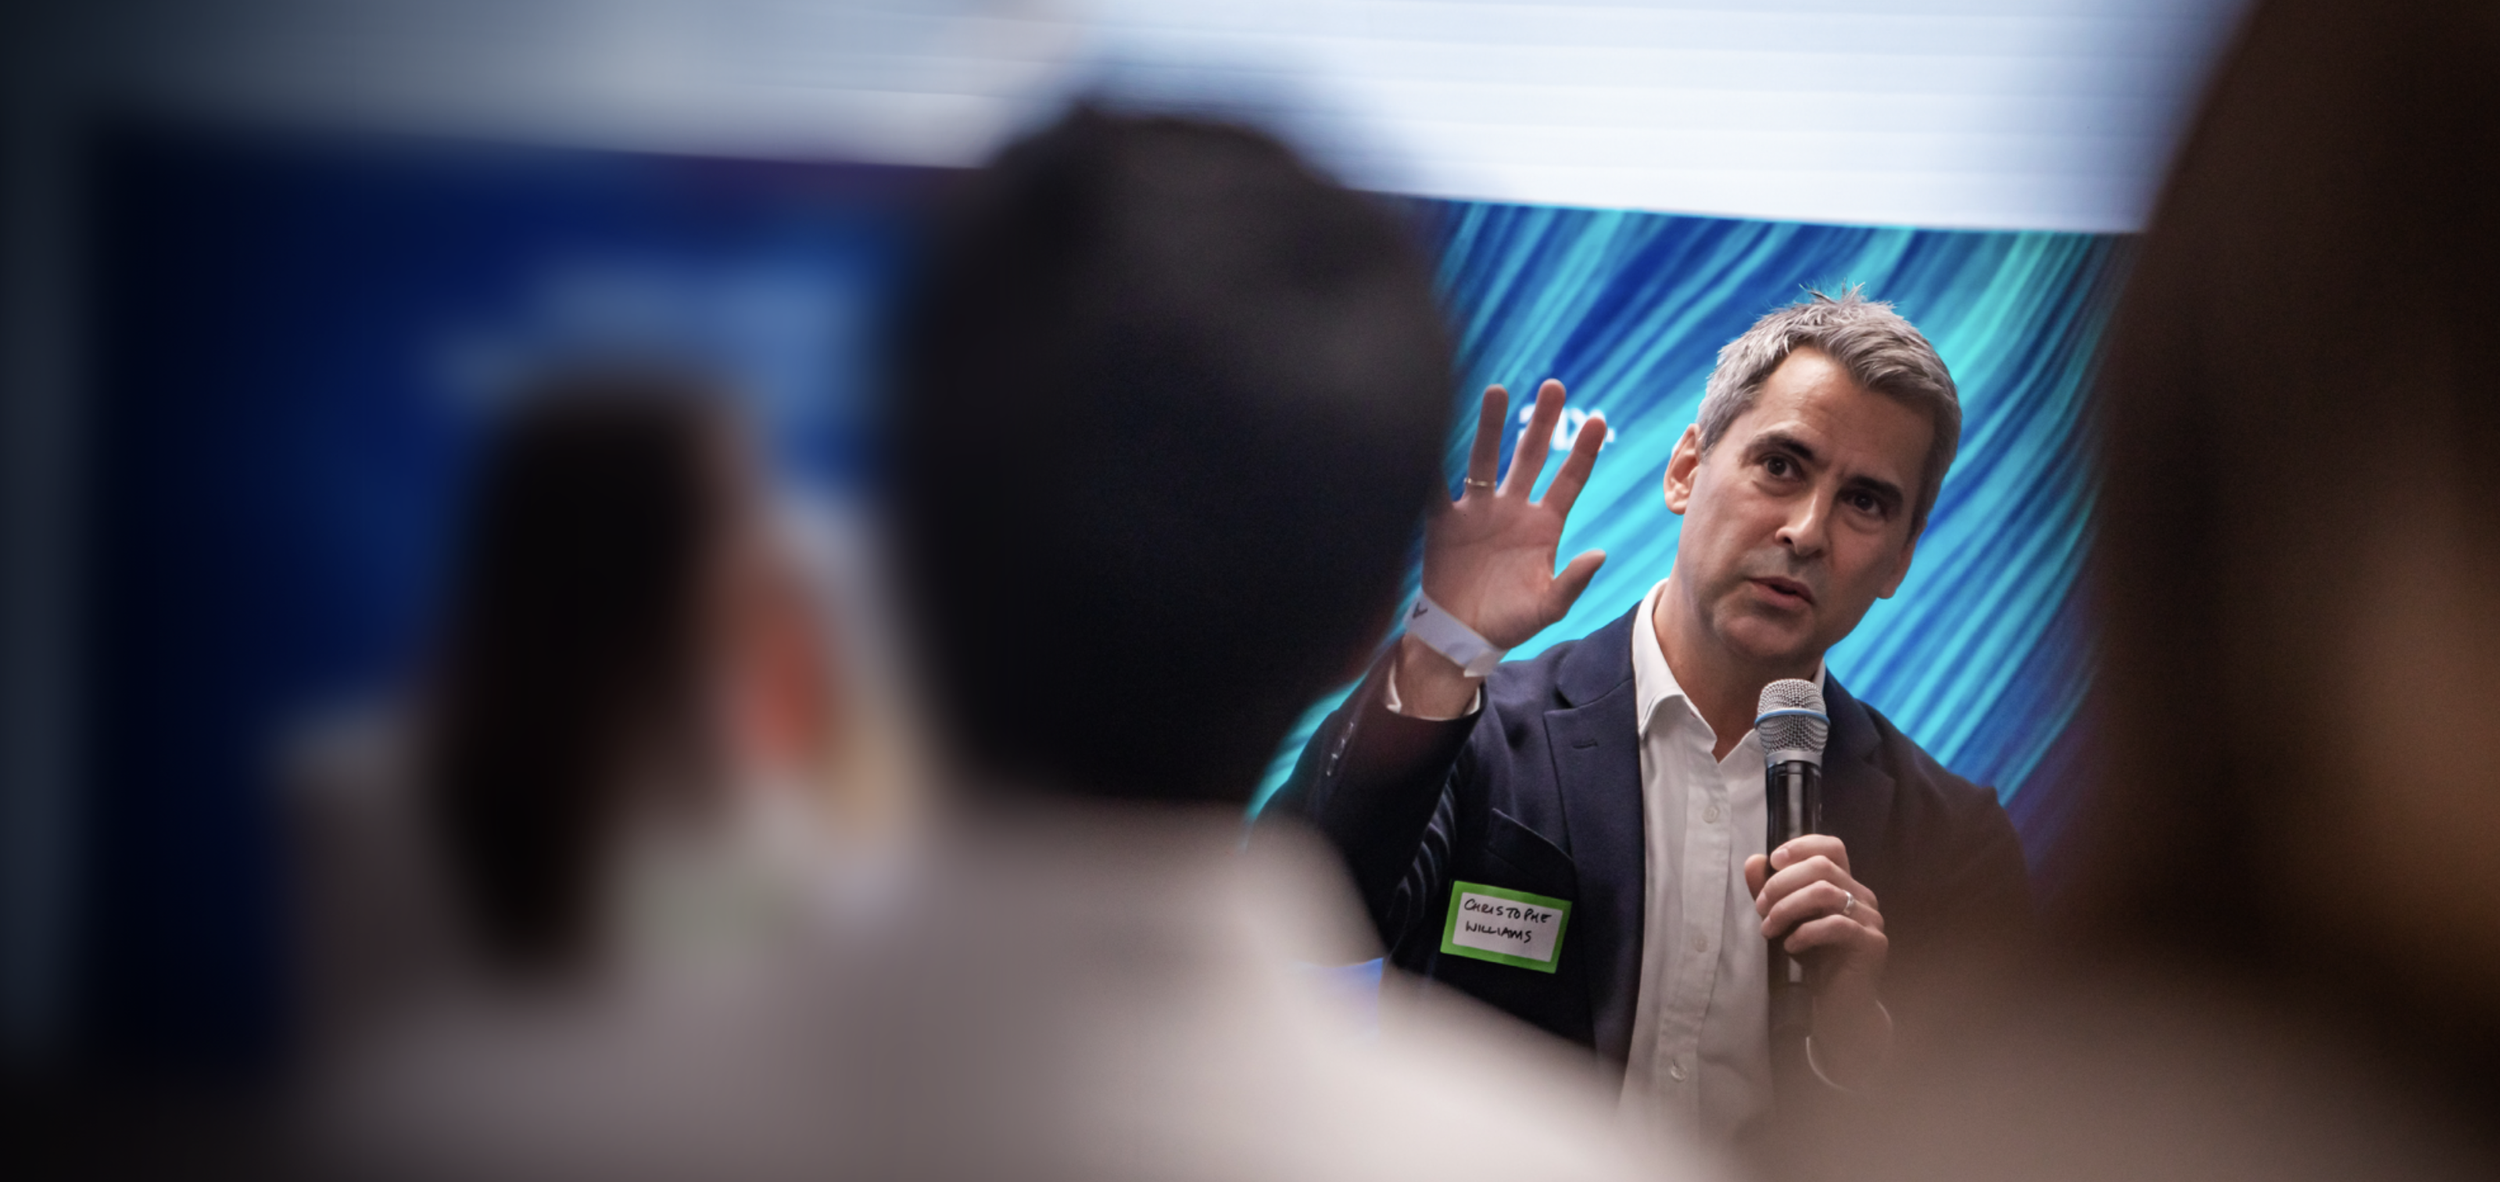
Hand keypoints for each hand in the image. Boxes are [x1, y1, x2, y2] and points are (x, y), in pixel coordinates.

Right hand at [1394, 381, 1608, 714]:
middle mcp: (1511, 510)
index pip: (1569, 480)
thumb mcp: (1548, 607)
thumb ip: (1573, 582)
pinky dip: (1431, 463)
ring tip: (1497, 391)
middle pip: (1529, 456)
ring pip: (1484, 459)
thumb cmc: (1509, 623)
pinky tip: (1430, 432)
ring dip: (1490, 427)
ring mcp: (1477, 512)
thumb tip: (1600, 555)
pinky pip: (1436, 487)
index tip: (1596, 419)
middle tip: (1553, 386)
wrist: (1461, 637)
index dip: (1582, 451)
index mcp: (1543, 526)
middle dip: (1540, 422)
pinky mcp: (1444, 522)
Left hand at [1746, 835, 1891, 1083]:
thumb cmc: (1814, 959)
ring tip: (1768, 930)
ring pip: (1825, 893)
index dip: (1802, 846)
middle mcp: (1863, 896)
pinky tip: (1789, 947)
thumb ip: (1771, 892)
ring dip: (1787, 908)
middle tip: (1760, 908)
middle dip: (1782, 883)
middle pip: (1822, 867)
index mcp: (1845, 885)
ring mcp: (1871, 919)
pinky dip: (1805, 932)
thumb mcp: (1787, 921)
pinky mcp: (1872, 943)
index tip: (1773, 860)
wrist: (1839, 1004)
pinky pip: (1836, 925)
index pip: (1832, 847)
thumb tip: (1753, 861)